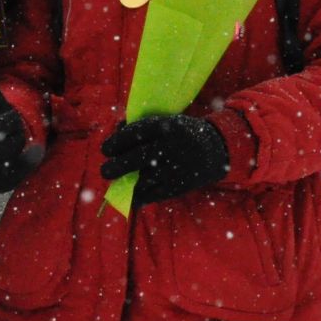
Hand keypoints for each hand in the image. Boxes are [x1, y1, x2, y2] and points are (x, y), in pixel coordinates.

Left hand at [99, 114, 229, 204]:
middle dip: (115, 167)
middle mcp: (170, 146)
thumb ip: (141, 126)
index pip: (133, 134)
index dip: (115, 143)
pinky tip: (130, 199)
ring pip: (141, 179)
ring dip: (125, 184)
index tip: (105, 150)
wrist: (215, 149)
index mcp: (166, 127)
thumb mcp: (166, 122)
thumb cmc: (180, 134)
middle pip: (134, 159)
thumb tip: (115, 133)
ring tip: (117, 183)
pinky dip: (137, 198)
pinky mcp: (178, 186)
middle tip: (105, 171)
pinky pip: (152, 195)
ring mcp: (174, 168)